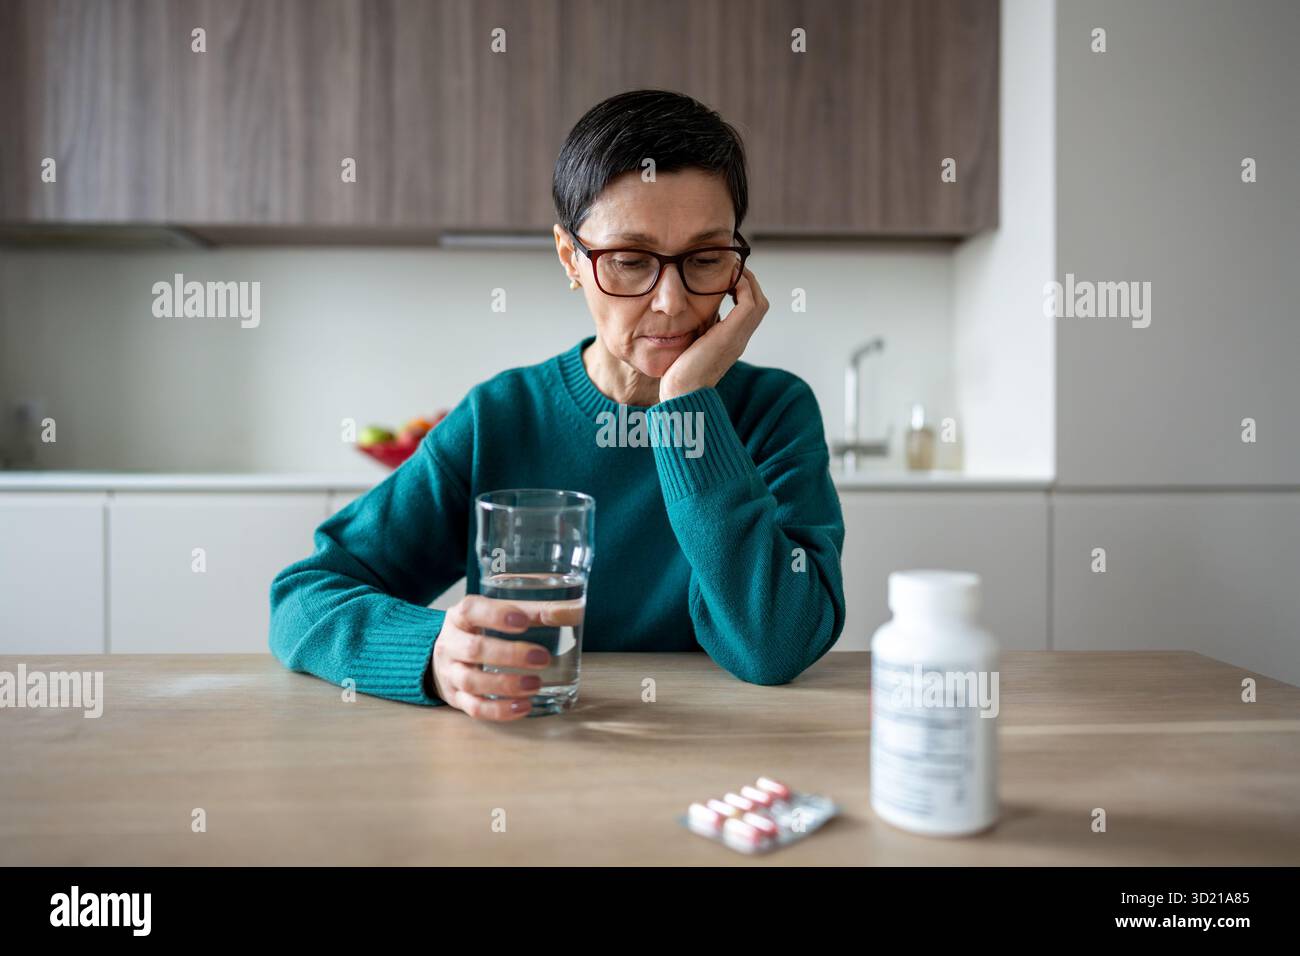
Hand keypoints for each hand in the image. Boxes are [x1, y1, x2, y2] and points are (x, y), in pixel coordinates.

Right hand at [429, 595, 552, 720]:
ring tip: (536, 684)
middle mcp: (450, 643)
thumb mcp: (501, 614)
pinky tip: (524, 707)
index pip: (472, 611)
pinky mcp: (456, 698)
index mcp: (460, 616)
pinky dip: (499, 710)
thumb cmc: (482, 629)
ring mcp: (450, 672)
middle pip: (474, 649)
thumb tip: (575, 611)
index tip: (523, 621)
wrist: (447, 653)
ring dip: (505, 684)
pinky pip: (474, 708)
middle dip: (509, 655)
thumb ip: (537, 611)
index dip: (496, 615)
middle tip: (543, 658)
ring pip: (471, 681)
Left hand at [659, 267, 768, 402]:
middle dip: (747, 281)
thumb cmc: (680, 374)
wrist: (681, 392)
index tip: (726, 276)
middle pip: (759, 303)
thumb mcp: (690, 345)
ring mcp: (738, 337)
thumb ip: (697, 329)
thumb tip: (689, 313)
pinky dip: (742, 287)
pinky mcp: (732, 334)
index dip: (742, 290)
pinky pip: (749, 303)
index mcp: (732, 341)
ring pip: (758, 301)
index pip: (749, 310)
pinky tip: (727, 279)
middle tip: (731, 267)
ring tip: (731, 268)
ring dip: (747, 281)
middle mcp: (740, 339)